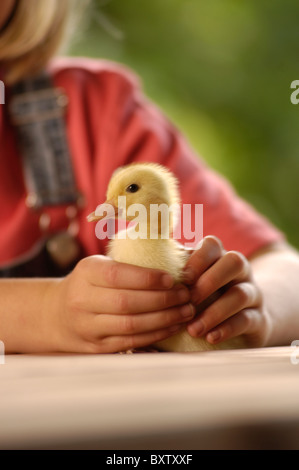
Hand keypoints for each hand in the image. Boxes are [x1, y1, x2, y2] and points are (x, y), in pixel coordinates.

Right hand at [45, 255, 194, 352]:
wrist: (57, 314)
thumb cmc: (90, 284)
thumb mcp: (99, 266)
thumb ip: (129, 263)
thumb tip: (175, 256)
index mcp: (86, 273)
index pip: (117, 276)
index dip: (147, 278)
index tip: (172, 279)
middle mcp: (82, 300)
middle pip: (127, 303)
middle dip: (163, 300)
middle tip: (186, 295)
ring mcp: (88, 326)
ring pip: (132, 325)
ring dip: (165, 319)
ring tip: (186, 310)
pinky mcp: (98, 346)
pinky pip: (132, 341)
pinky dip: (157, 334)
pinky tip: (174, 325)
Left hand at [182, 236, 270, 347]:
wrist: (242, 321)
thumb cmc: (204, 299)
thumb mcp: (191, 284)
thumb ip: (173, 275)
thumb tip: (141, 267)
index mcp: (219, 258)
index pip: (213, 245)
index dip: (198, 258)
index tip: (182, 277)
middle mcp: (240, 272)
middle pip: (234, 262)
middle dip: (209, 281)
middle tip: (188, 301)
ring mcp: (252, 293)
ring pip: (240, 294)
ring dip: (214, 312)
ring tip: (193, 329)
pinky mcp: (259, 319)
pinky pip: (247, 319)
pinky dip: (227, 328)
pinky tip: (210, 338)